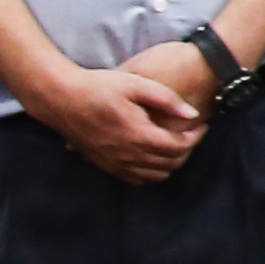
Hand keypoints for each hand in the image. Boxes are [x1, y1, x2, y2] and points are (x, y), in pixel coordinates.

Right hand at [36, 54, 206, 186]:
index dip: (196, 137)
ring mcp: (115, 164)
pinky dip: (152, 172)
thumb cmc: (99, 86)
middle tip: (191, 133)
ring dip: (171, 163)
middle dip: (187, 149)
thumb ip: (167, 99)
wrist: (61, 99)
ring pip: (156, 176)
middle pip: (171, 164)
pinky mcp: (105, 166)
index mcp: (139, 135)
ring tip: (175, 143)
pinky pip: (136, 179)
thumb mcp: (136, 84)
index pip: (179, 147)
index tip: (202, 124)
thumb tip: (193, 114)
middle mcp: (129, 155)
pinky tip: (154, 156)